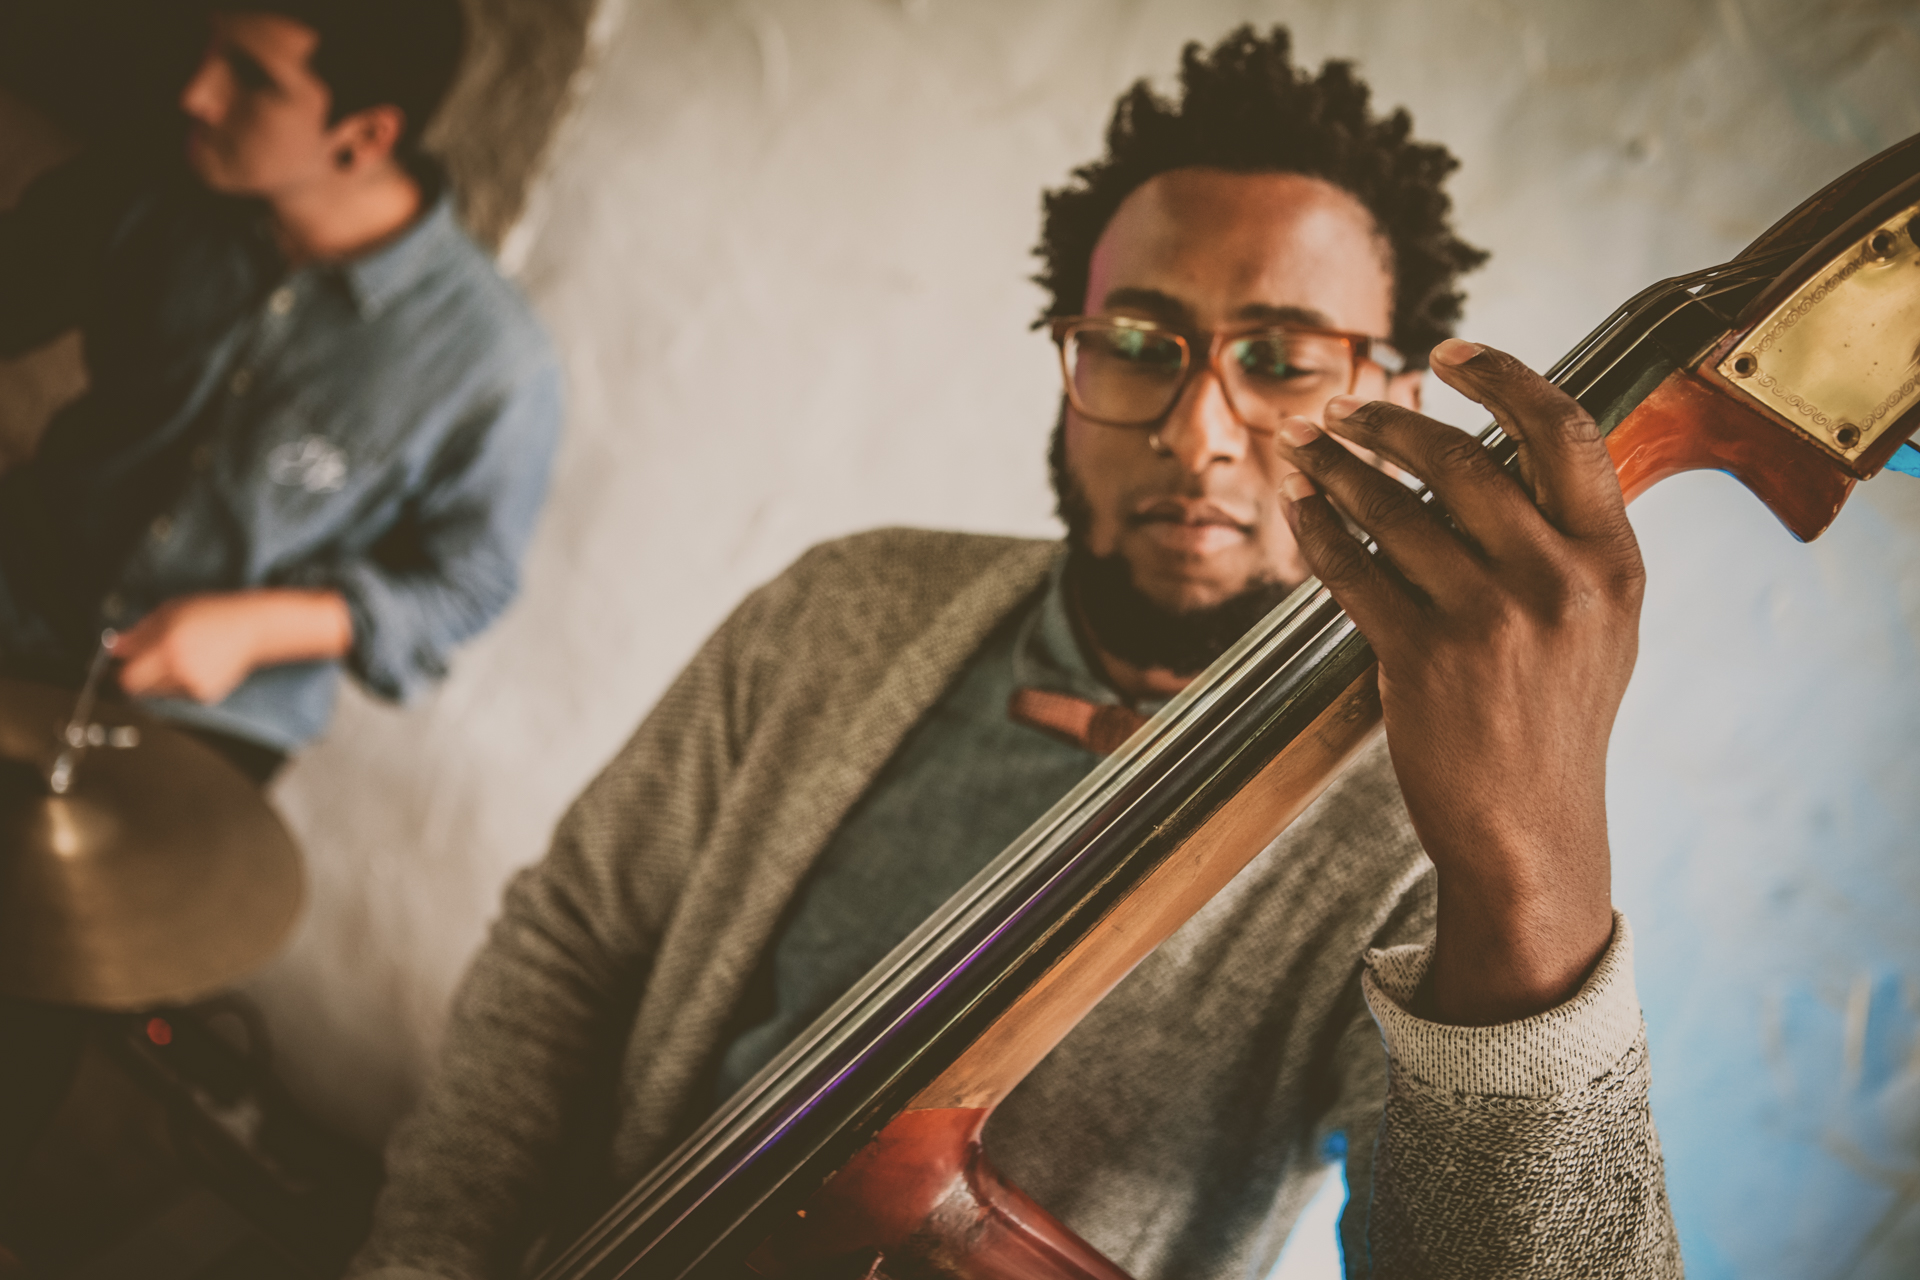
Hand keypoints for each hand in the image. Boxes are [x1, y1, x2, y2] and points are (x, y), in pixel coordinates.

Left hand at [113, 589, 353, 703]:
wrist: (254, 628)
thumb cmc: (215, 614)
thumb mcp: (171, 611)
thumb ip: (140, 632)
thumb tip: (115, 647)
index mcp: (168, 648)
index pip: (128, 677)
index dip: (120, 670)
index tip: (120, 663)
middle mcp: (180, 671)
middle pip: (139, 688)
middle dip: (139, 674)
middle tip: (149, 658)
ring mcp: (194, 686)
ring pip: (157, 692)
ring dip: (159, 678)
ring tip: (179, 657)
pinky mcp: (205, 695)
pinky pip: (177, 693)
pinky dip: (179, 681)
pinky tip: (194, 664)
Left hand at [1274, 338, 1643, 1025]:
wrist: (1530, 832)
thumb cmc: (1556, 719)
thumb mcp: (1600, 623)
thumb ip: (1568, 540)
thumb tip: (1506, 449)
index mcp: (1613, 561)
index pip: (1565, 431)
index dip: (1502, 376)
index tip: (1447, 353)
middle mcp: (1558, 582)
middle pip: (1461, 459)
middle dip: (1387, 422)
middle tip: (1342, 410)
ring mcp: (1490, 621)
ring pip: (1394, 509)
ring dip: (1336, 468)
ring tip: (1303, 448)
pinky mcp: (1423, 660)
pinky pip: (1353, 570)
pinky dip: (1317, 530)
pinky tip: (1297, 507)